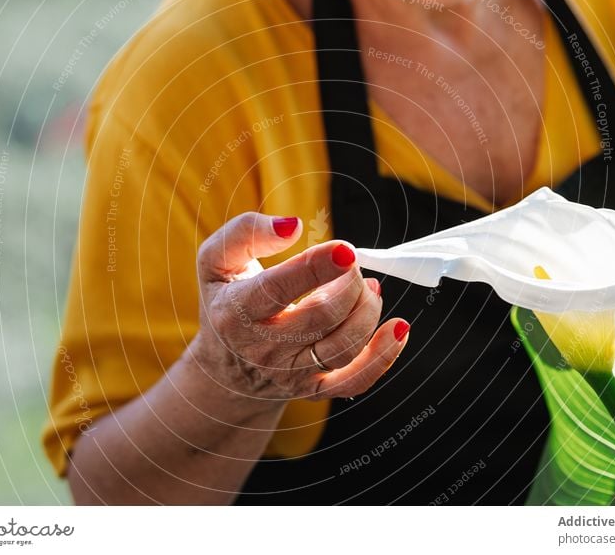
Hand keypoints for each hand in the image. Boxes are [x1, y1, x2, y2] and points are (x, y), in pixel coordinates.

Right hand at [194, 212, 409, 401]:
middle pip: (322, 316)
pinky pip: (356, 380)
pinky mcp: (315, 388)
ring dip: (368, 310)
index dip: (315, 268)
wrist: (227, 369)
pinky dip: (384, 356)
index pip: (277, 289)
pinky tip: (398, 328)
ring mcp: (291, 373)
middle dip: (349, 283)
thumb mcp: (216, 261)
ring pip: (344, 346)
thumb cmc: (227, 300)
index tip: (345, 250)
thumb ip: (245, 232)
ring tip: (369, 287)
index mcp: (236, 311)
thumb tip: (292, 226)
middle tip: (351, 264)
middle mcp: (264, 348)